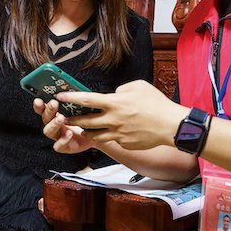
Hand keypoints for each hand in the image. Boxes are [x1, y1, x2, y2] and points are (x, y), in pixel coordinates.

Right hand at [35, 98, 93, 153]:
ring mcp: (58, 136)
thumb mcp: (80, 108)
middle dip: (48, 110)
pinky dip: (63, 140)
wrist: (97, 135)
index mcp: (55, 114)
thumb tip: (70, 89)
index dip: (39, 105)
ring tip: (61, 118)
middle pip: (45, 118)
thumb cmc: (86, 120)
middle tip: (54, 103)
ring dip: (53, 124)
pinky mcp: (65, 147)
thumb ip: (72, 100)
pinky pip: (58, 146)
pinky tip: (69, 133)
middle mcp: (54, 125)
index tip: (38, 99)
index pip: (42, 109)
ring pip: (48, 131)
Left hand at [58, 80, 182, 150]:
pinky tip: (109, 133)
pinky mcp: (124, 143)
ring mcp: (117, 134)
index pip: (86, 99)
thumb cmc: (156, 103)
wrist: (170, 125)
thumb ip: (121, 89)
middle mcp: (112, 119)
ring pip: (94, 135)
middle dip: (72, 120)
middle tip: (65, 118)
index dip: (71, 97)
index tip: (61, 96)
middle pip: (85, 121)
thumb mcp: (138, 86)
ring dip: (86, 131)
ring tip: (82, 129)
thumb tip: (113, 94)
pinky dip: (108, 136)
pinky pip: (111, 140)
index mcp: (114, 103)